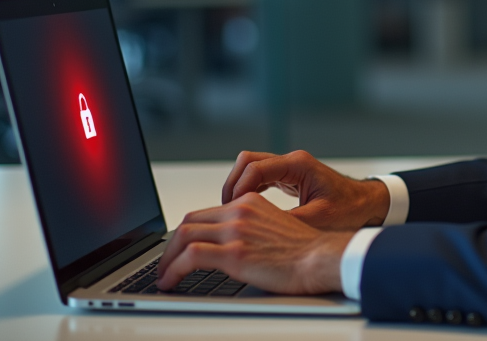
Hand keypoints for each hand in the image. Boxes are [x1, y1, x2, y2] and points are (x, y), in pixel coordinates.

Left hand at [155, 192, 351, 293]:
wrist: (322, 258)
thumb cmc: (305, 251)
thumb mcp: (273, 228)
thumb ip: (250, 230)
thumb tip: (230, 248)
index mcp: (249, 203)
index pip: (205, 214)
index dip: (186, 233)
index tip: (180, 250)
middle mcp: (240, 212)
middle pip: (189, 222)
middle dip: (171, 246)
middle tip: (166, 265)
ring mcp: (236, 231)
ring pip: (184, 236)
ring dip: (167, 259)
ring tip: (164, 277)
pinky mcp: (235, 253)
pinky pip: (190, 257)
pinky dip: (173, 270)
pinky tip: (170, 282)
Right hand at [222, 150, 389, 230]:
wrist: (369, 204)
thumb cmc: (350, 210)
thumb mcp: (317, 220)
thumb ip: (286, 223)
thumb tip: (257, 233)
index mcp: (298, 165)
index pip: (255, 168)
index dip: (238, 189)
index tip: (231, 210)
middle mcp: (292, 162)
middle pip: (248, 161)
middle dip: (233, 184)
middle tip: (226, 210)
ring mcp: (290, 168)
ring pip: (252, 167)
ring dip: (240, 187)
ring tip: (233, 212)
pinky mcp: (290, 177)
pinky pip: (261, 177)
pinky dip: (249, 190)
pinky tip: (247, 210)